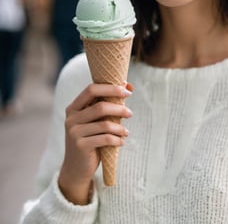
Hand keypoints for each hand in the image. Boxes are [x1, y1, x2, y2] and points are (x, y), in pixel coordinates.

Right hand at [58, 83, 132, 203]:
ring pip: (104, 124)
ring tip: (126, 132)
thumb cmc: (90, 139)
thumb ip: (107, 103)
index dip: (110, 88)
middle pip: (100, 106)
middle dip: (119, 108)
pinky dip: (117, 139)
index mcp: (73, 107)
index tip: (127, 91)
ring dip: (120, 127)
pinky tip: (121, 142)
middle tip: (130, 113)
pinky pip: (105, 138)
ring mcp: (74, 132)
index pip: (91, 89)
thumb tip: (128, 84)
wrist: (76, 169)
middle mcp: (71, 118)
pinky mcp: (81, 146)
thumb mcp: (95, 121)